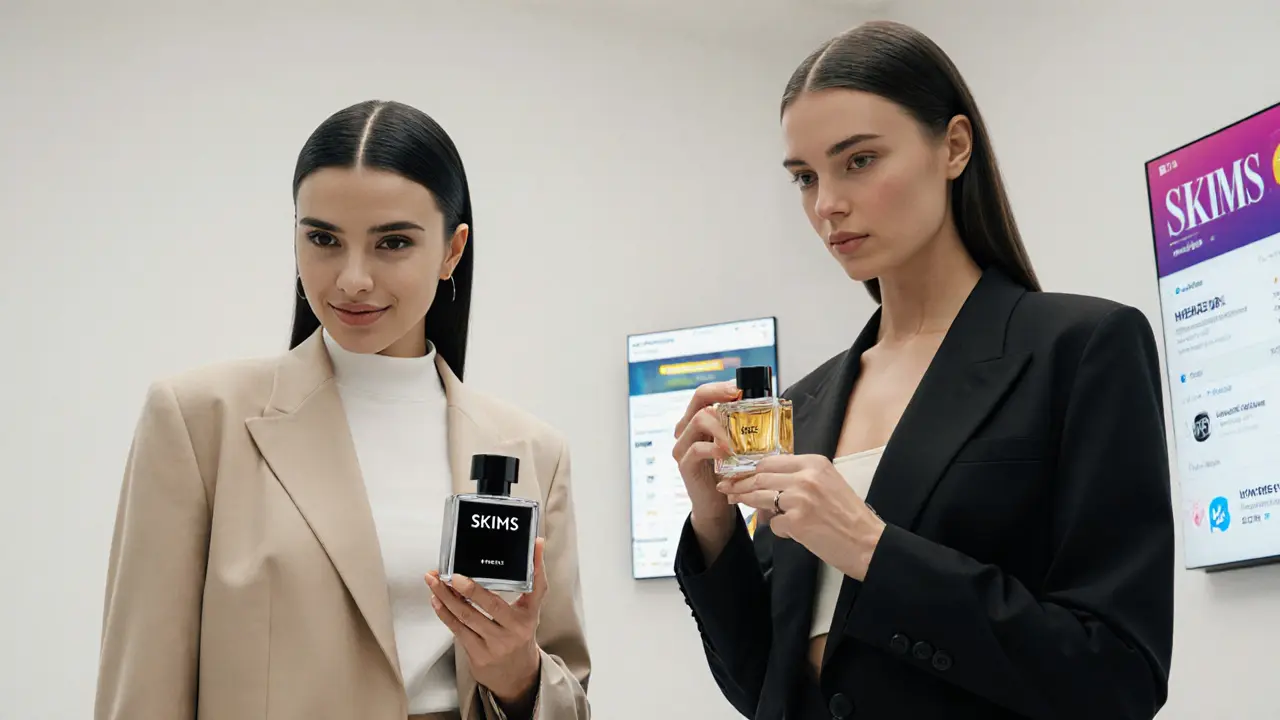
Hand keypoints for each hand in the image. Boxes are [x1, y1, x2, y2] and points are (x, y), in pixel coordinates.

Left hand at [425, 538, 547, 710]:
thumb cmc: (520, 634)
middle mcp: (513, 631)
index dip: (529, 570)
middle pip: (490, 605)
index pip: (532, 590)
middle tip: (451, 575)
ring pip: (467, 617)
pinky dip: (445, 614)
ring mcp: (494, 645)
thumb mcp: (531, 609)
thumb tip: (537, 543)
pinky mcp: (477, 655)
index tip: (518, 554)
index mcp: (528, 616)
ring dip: (447, 598)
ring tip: (434, 582)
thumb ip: (533, 579)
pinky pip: (458, 630)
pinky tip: (436, 601)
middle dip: (468, 588)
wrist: (515, 675)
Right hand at [672, 380, 740, 524]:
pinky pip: (697, 449)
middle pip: (698, 399)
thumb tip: (769, 409)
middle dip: (720, 395)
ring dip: (722, 424)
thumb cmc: (729, 473)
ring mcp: (683, 446)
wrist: (717, 505)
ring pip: (698, 420)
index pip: (704, 394)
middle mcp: (687, 430)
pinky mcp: (685, 464)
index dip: (721, 387)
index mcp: (698, 421)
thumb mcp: (736, 446)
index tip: (740, 388)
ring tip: (737, 434)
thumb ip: (742, 429)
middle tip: (739, 400)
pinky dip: (715, 449)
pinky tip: (728, 454)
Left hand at [719, 454, 885, 580]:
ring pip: (760, 496)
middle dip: (740, 482)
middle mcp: (806, 477)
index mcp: (814, 463)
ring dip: (744, 500)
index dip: (750, 468)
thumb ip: (801, 478)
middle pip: (760, 476)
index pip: (771, 461)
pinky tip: (786, 531)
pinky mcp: (796, 522)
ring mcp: (800, 499)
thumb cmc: (849, 516)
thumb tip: (770, 482)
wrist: (867, 542)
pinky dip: (776, 528)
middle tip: (727, 487)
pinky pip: (773, 522)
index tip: (738, 473)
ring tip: (732, 500)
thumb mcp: (828, 484)